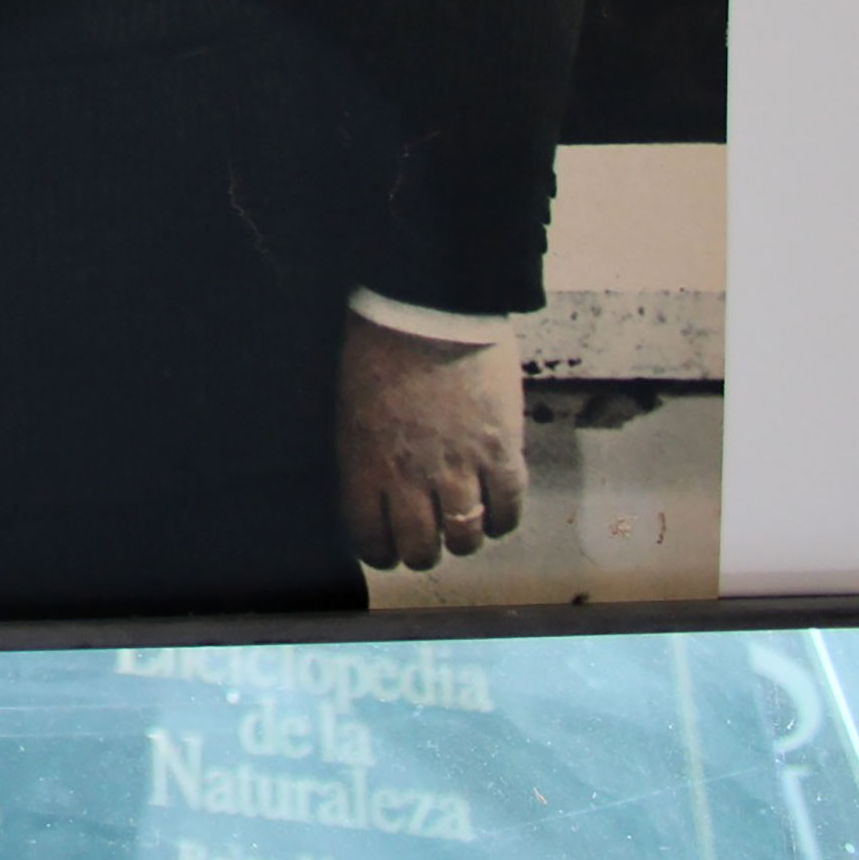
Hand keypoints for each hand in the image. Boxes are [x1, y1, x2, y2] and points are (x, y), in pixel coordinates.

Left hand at [337, 312, 528, 569]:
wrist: (427, 307)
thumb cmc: (378, 350)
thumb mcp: (350, 409)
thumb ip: (362, 459)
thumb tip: (371, 497)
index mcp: (364, 464)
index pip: (369, 538)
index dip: (379, 551)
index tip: (386, 548)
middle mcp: (410, 475)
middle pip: (421, 549)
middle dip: (422, 552)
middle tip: (427, 541)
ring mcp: (459, 466)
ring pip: (465, 539)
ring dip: (463, 540)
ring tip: (461, 526)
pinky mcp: (502, 450)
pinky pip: (509, 509)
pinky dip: (503, 521)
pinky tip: (495, 513)